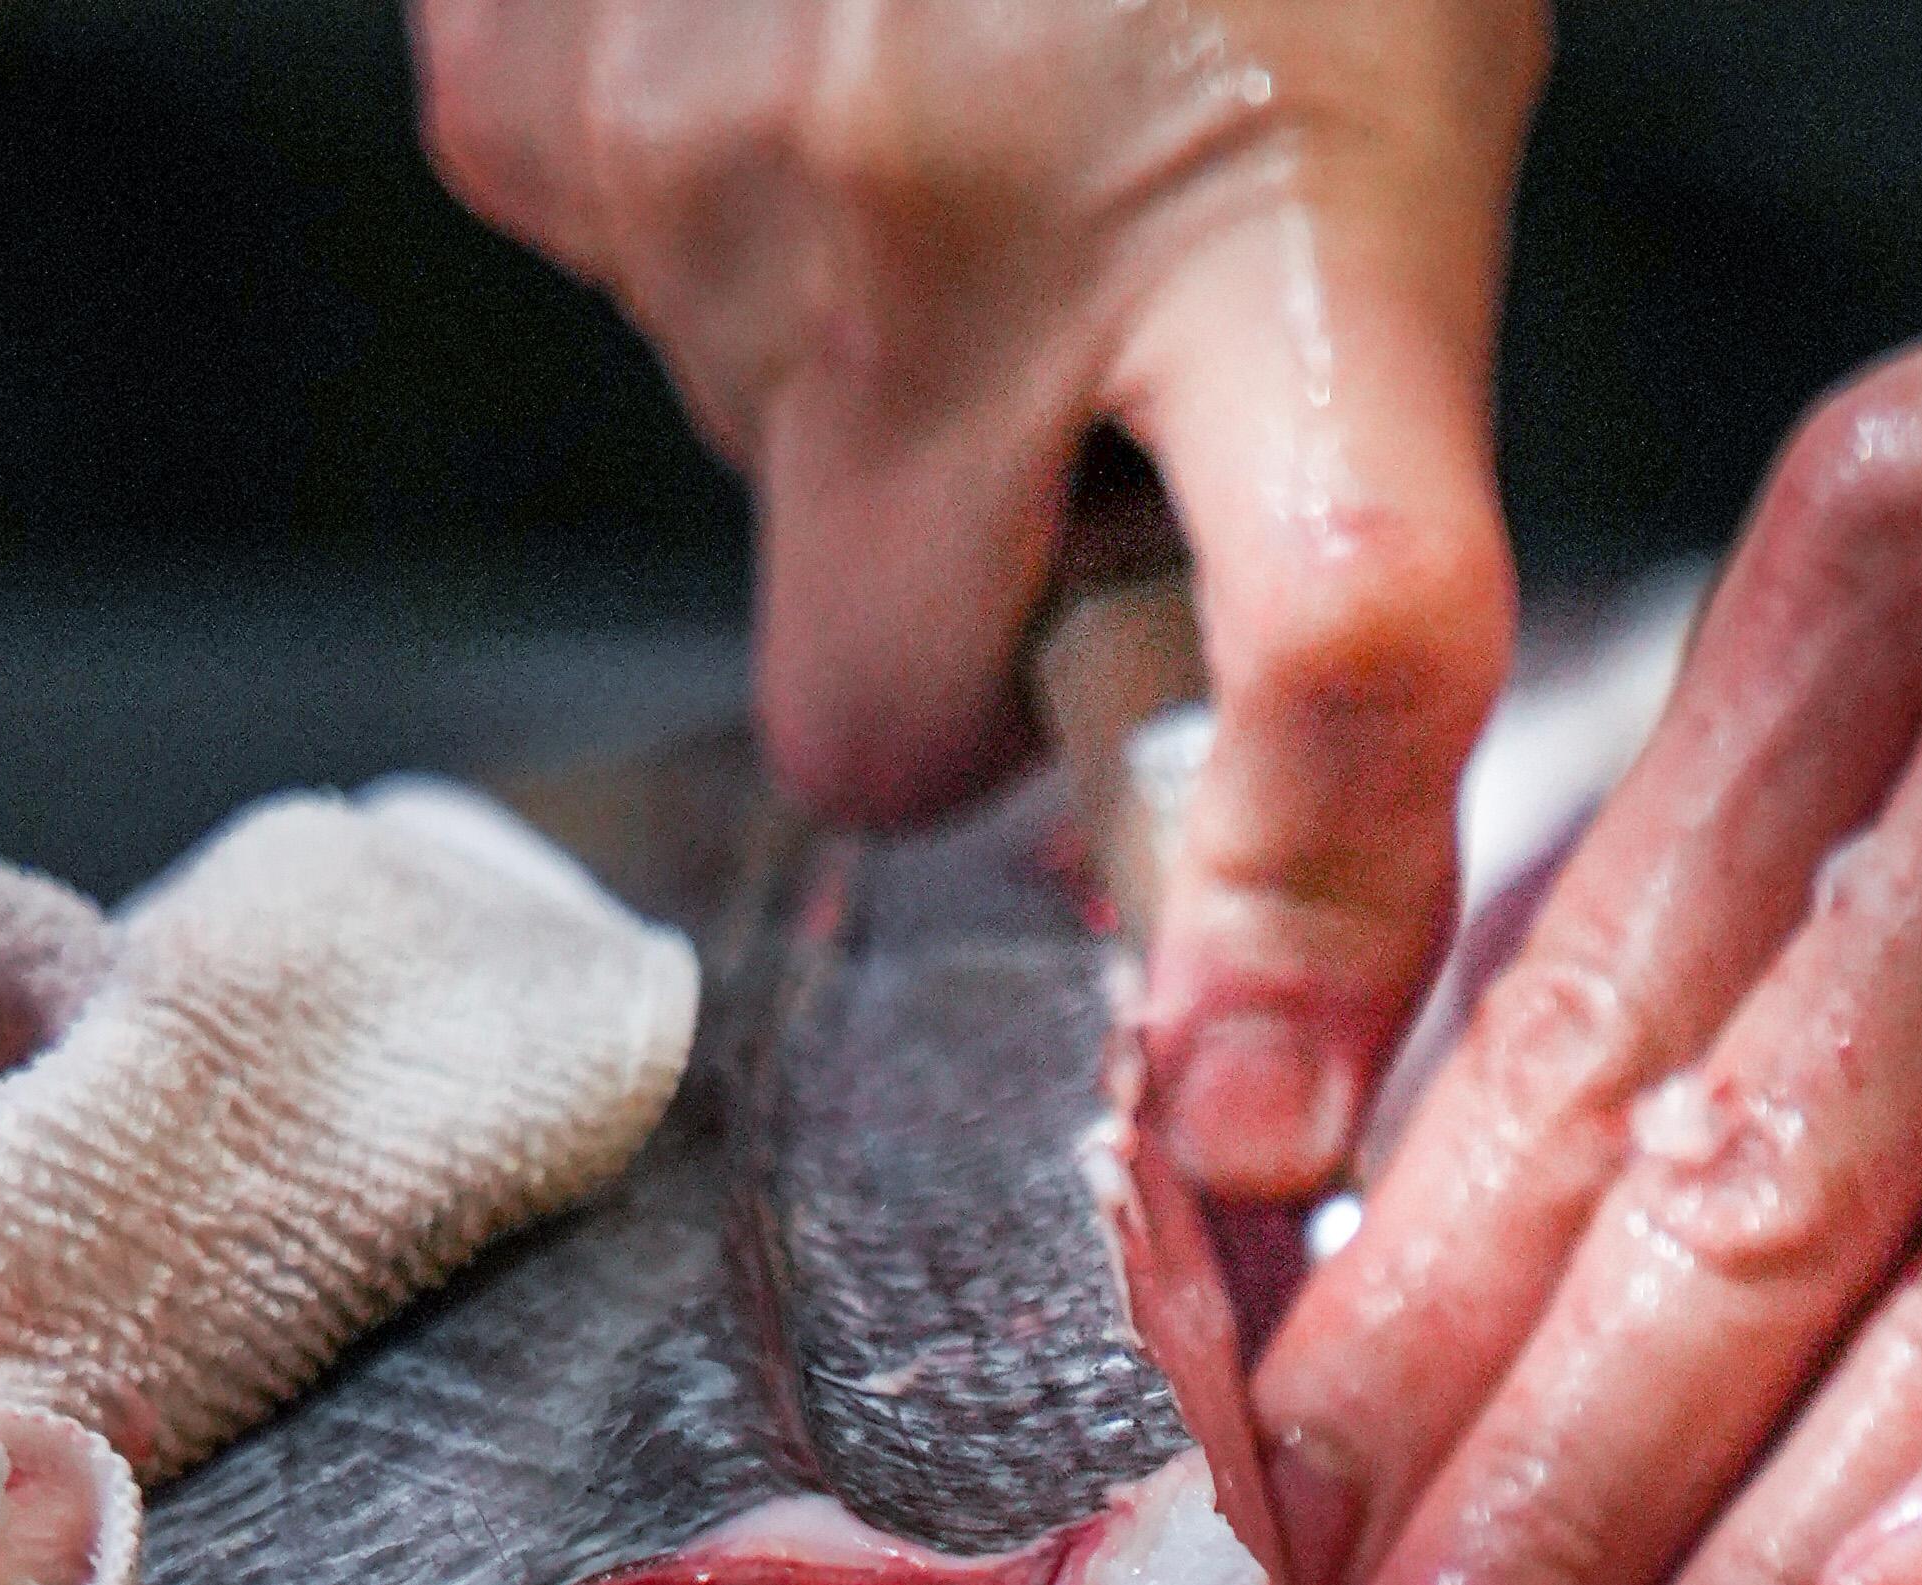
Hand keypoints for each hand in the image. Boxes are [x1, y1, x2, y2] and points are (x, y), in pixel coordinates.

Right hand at [413, 0, 1542, 1200]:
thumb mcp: (1402, 193)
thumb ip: (1358, 567)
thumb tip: (1289, 972)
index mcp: (1287, 261)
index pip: (1345, 667)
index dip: (1301, 931)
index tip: (1256, 1140)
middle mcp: (964, 253)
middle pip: (884, 719)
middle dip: (953, 660)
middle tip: (1069, 445)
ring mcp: (699, 173)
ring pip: (741, 482)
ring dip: (843, 392)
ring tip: (971, 159)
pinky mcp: (519, 83)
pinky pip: (603, 269)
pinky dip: (705, 213)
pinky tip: (819, 65)